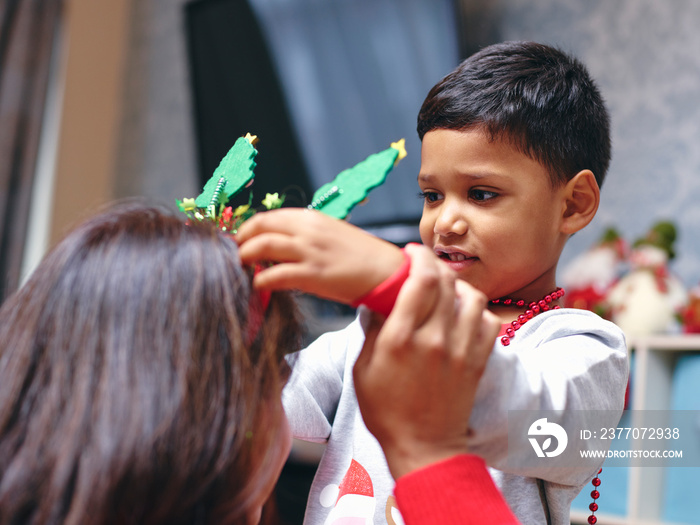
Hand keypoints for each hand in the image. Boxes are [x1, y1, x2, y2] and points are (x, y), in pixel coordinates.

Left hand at [235, 209, 404, 303]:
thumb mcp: (331, 234)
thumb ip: (305, 236)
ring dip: (246, 257)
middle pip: (260, 226)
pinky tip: (259, 286)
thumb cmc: (360, 256)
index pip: (269, 217)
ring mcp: (310, 251)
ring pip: (263, 246)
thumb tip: (279, 246)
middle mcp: (308, 230)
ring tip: (241, 268)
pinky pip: (276, 275)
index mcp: (312, 218)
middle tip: (235, 254)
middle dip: (241, 240)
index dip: (249, 228)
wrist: (386, 271)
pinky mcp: (313, 274)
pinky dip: (261, 280)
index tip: (241, 240)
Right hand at [353, 244, 500, 479]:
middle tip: (426, 267)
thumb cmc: (386, 410)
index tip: (411, 252)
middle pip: (446, 282)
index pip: (420, 279)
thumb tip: (374, 299)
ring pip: (472, 297)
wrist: (423, 446)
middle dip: (436, 265)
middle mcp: (433, 339)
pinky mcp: (477, 362)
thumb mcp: (362, 368)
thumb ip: (371, 330)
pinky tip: (463, 315)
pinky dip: (477, 311)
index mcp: (400, 339)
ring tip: (447, 290)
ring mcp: (459, 351)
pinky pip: (488, 322)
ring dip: (459, 287)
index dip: (418, 257)